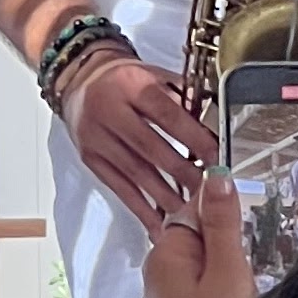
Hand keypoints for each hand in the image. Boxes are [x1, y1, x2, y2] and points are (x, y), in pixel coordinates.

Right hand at [61, 53, 216, 233]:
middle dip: (182, 172)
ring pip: (134, 172)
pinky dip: (140, 208)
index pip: (167, 115)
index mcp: (131, 84)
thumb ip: (182, 96)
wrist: (81, 82)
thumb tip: (214, 124)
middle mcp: (109, 110)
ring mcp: (96, 137)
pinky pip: (118, 187)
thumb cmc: (126, 80)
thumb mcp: (154, 75)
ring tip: (189, 213)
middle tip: (207, 191)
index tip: (215, 158)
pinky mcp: (89, 158)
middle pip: (150, 147)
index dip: (194, 138)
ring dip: (164, 196)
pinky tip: (158, 222)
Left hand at [139, 169, 257, 297]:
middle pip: (198, 230)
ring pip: (202, 255)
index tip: (244, 226)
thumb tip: (217, 176)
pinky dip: (219, 281)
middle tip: (243, 268)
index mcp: (165, 252)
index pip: (194, 206)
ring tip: (239, 286)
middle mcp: (158, 267)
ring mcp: (166, 289)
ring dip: (225, 262)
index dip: (224, 210)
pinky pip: (201, 278)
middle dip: (226, 239)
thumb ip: (222, 223)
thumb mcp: (228, 270)